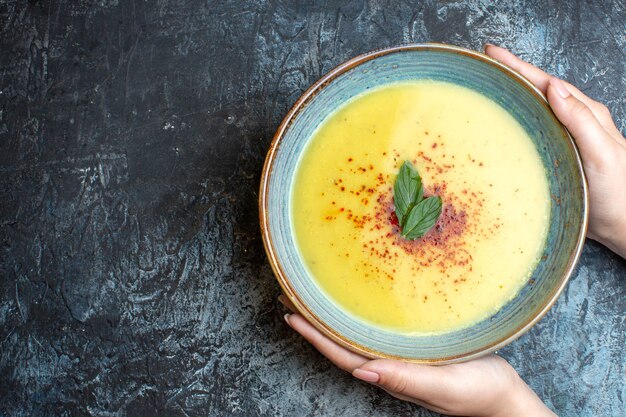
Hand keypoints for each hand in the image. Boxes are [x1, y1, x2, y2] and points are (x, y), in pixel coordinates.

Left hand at [280, 296, 555, 416]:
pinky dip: (358, 320)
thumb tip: (364, 373)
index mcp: (392, 376)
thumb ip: (407, 380)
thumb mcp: (444, 387)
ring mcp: (401, 360)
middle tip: (291, 300)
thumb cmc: (479, 394)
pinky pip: (377, 334)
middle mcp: (390, 367)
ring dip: (331, 322)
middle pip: (342, 346)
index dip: (316, 337)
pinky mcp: (415, 351)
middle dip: (315, 325)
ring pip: (357, 339)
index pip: (344, 356)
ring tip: (312, 301)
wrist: (504, 398)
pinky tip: (356, 309)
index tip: (292, 316)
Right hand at [485, 44, 625, 257]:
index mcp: (587, 115)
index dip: (519, 67)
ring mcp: (564, 141)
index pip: (547, 83)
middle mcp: (575, 124)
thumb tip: (554, 89)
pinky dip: (515, 124)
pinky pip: (531, 133)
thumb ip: (580, 121)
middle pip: (538, 92)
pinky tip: (501, 128)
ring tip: (488, 89)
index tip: (493, 54)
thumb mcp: (602, 153)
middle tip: (484, 65)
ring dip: (512, 98)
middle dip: (512, 75)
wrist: (623, 226)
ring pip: (534, 111)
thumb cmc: (618, 193)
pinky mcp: (557, 158)